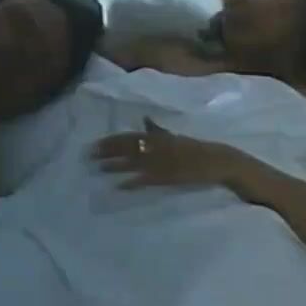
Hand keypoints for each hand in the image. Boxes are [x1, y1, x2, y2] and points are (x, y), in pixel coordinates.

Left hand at [91, 117, 235, 189]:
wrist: (216, 160)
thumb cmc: (194, 148)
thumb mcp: (174, 135)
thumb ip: (157, 129)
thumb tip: (145, 119)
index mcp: (158, 137)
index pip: (130, 137)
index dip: (112, 140)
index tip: (95, 144)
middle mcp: (156, 147)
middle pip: (127, 148)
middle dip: (108, 151)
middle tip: (90, 155)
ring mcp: (161, 162)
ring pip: (133, 163)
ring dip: (115, 165)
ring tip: (99, 168)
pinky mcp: (167, 177)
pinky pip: (146, 180)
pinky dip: (132, 183)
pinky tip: (119, 186)